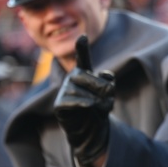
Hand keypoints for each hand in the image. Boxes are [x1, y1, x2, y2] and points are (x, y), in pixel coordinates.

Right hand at [53, 36, 115, 166]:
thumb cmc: (99, 108)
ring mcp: (64, 90)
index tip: (82, 36)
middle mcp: (72, 78)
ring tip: (100, 108)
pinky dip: (85, 104)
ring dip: (98, 102)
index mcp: (85, 72)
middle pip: (90, 77)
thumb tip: (100, 81)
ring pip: (84, 91)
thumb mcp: (108, 94)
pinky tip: (89, 107)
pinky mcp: (59, 104)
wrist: (91, 130)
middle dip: (103, 89)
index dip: (82, 48)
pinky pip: (73, 101)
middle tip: (107, 99)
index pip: (83, 58)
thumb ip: (107, 83)